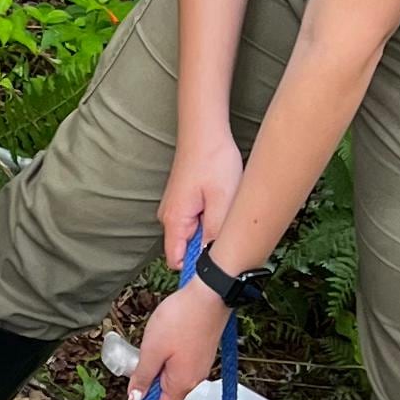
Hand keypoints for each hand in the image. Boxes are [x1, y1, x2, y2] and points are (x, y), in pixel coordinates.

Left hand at [128, 275, 234, 399]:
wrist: (210, 293)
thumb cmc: (180, 320)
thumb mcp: (152, 350)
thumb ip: (143, 377)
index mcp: (183, 383)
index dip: (146, 396)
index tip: (135, 378)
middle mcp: (196, 377)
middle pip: (169, 389)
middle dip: (153, 375)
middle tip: (147, 352)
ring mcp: (203, 363)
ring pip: (175, 373)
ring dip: (162, 361)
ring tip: (159, 339)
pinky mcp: (205, 349)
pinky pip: (184, 360)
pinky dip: (173, 352)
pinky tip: (170, 333)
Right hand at [160, 125, 244, 268]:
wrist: (205, 132)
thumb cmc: (213, 162)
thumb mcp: (223, 201)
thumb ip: (216, 234)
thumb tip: (214, 260)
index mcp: (175, 220)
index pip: (177, 261)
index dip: (197, 268)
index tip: (219, 264)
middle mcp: (168, 217)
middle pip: (186, 249)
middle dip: (208, 248)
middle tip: (230, 234)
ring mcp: (174, 209)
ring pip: (193, 235)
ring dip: (211, 231)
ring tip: (227, 214)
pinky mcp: (182, 201)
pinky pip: (195, 221)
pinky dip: (209, 219)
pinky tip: (222, 205)